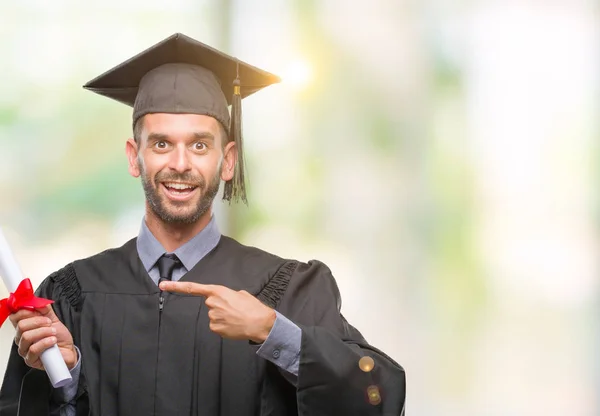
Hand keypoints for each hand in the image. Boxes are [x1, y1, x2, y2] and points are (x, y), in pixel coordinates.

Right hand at [9, 305, 77, 370]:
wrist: (68, 351)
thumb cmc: (59, 337)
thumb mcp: (53, 319)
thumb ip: (45, 310)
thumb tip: (38, 301)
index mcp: (25, 327)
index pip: (15, 317)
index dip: (25, 311)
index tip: (37, 310)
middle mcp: (21, 338)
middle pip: (21, 326)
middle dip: (38, 321)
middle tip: (49, 323)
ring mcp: (24, 350)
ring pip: (26, 337)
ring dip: (43, 332)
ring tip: (53, 333)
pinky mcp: (30, 360)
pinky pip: (33, 349)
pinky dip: (45, 342)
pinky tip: (53, 341)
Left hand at [159, 281, 275, 342]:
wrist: (260, 323)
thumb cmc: (253, 307)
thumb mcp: (241, 294)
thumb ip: (227, 294)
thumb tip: (224, 300)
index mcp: (218, 291)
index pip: (193, 288)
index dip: (176, 286)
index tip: (163, 285)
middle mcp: (212, 303)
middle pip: (210, 303)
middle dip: (220, 305)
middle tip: (234, 308)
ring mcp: (212, 317)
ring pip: (214, 315)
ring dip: (223, 316)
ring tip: (236, 317)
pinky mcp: (214, 328)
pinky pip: (216, 325)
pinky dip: (224, 326)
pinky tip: (233, 325)